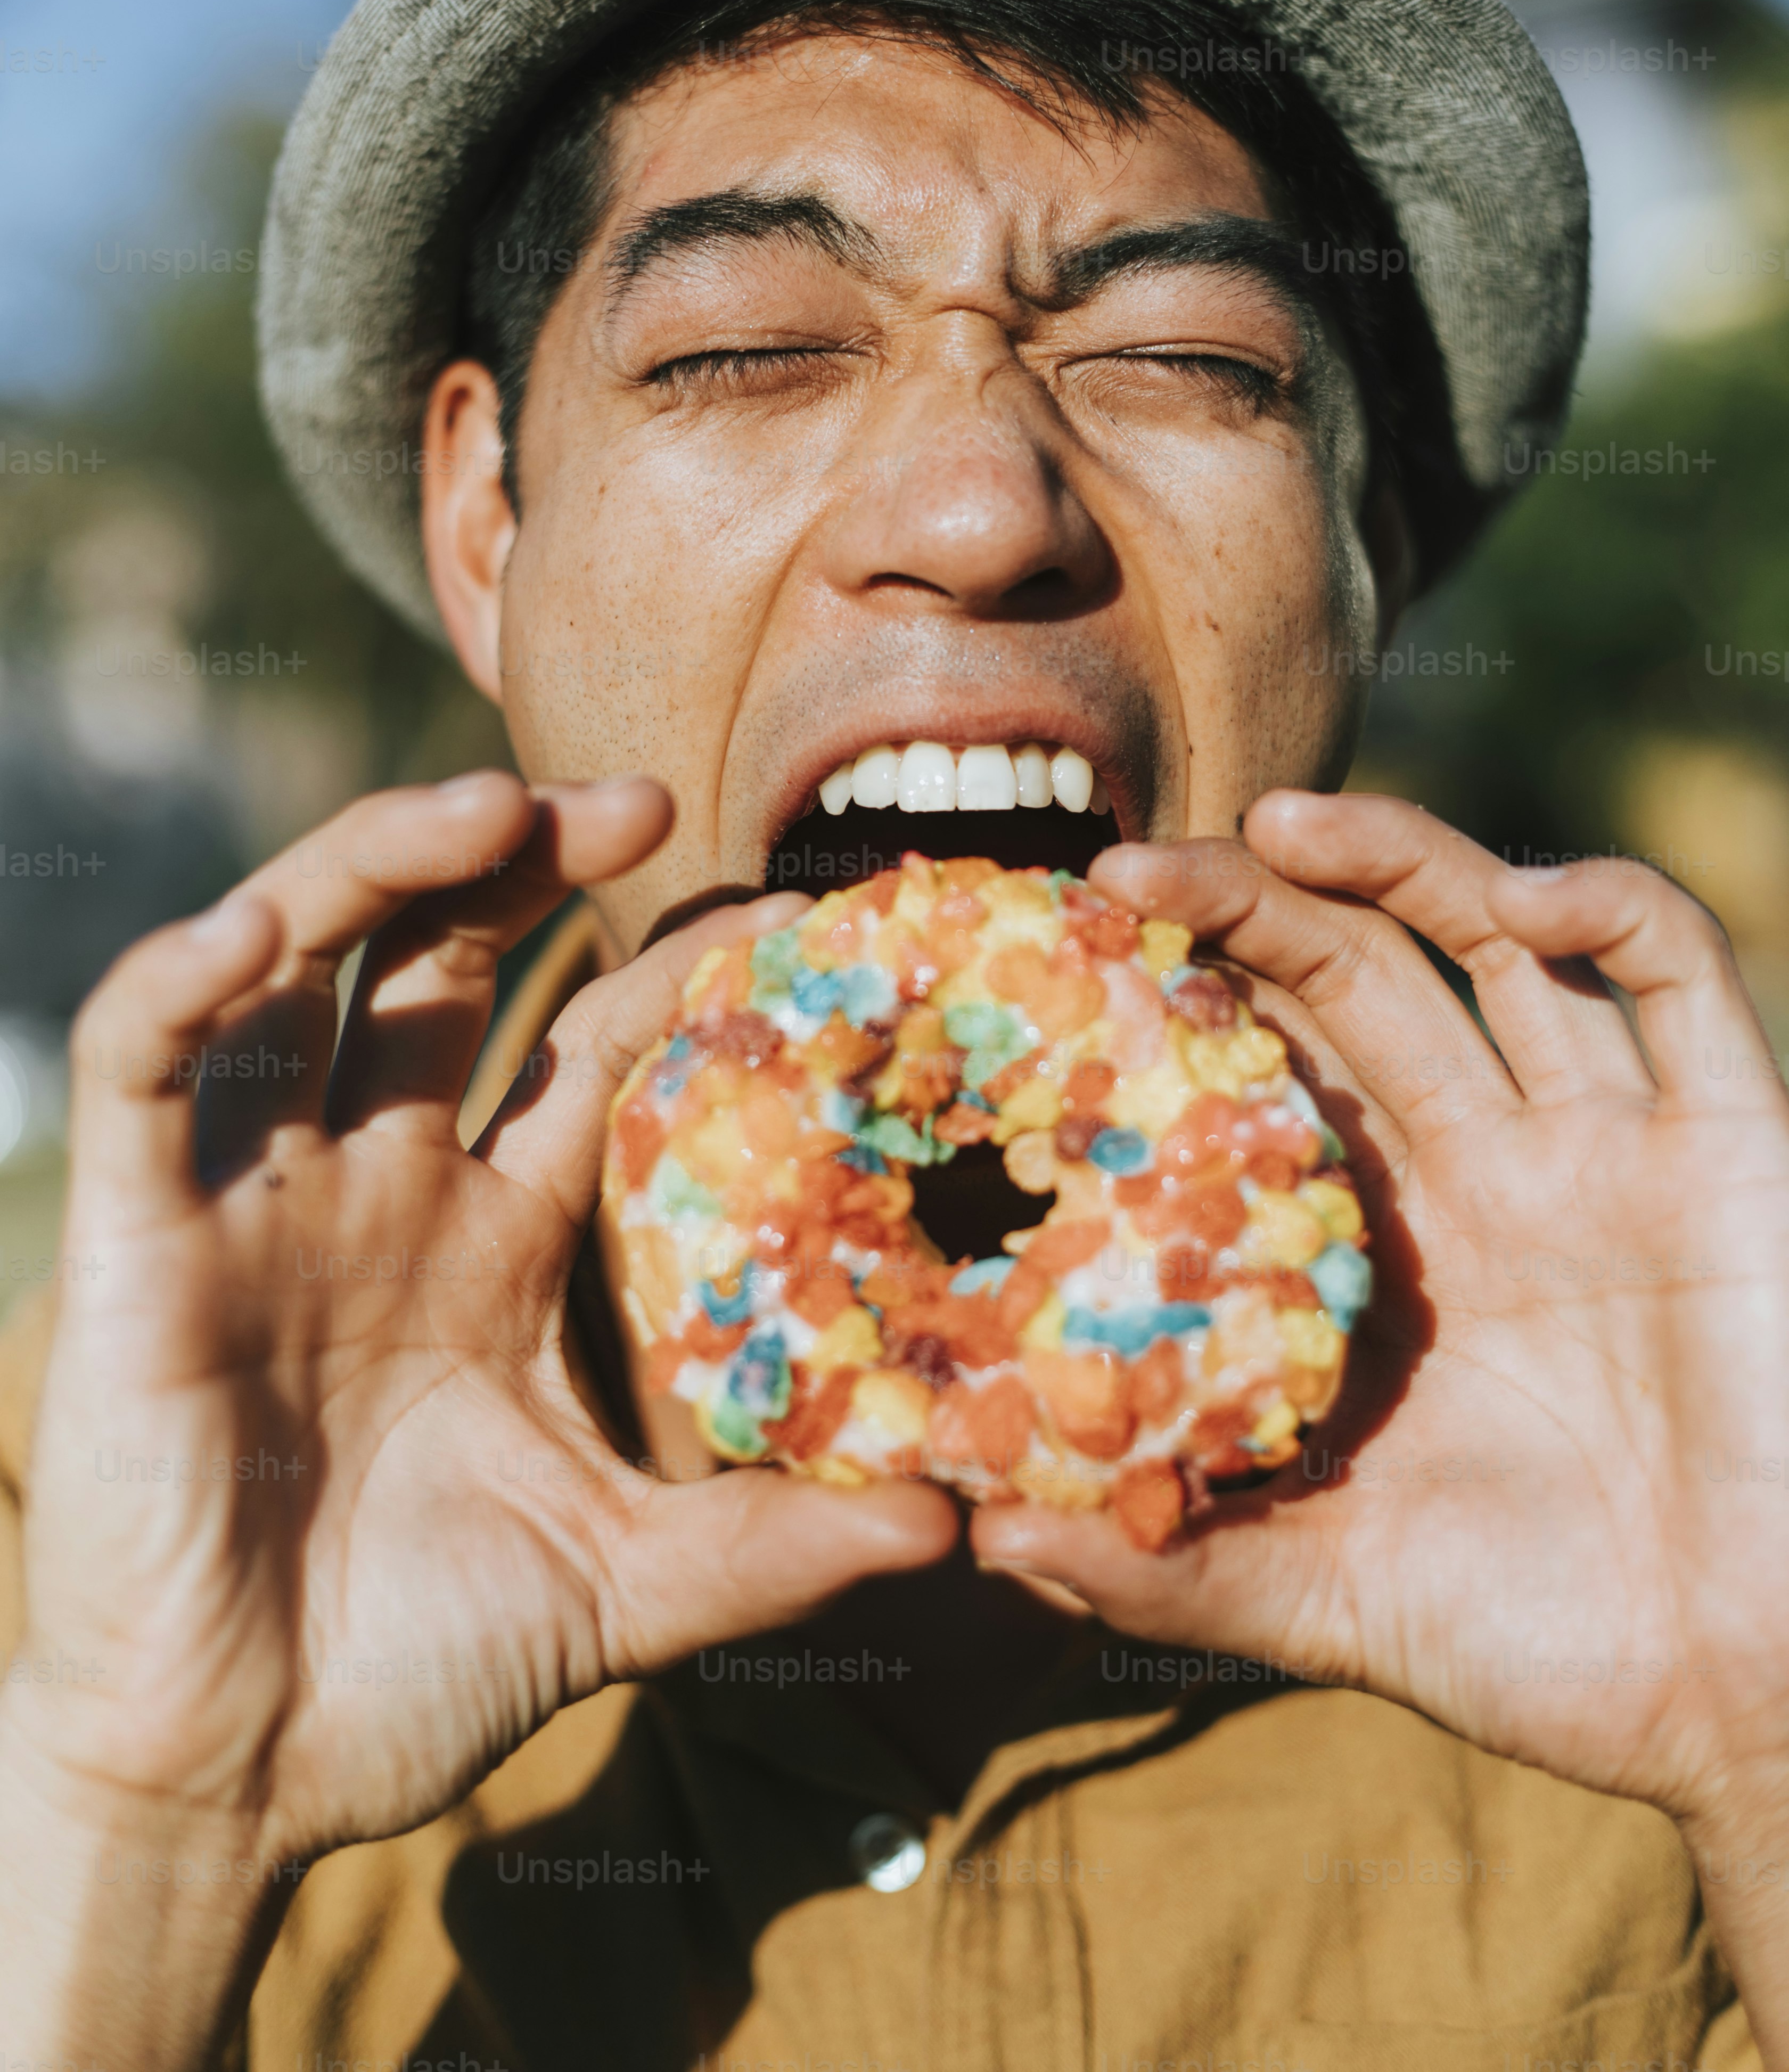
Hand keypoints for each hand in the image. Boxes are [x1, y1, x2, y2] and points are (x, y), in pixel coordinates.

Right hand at [8, 773, 951, 1869]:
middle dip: (529, 858)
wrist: (232, 1780)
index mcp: (492, 1237)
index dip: (675, 969)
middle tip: (644, 797)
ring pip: (304, 961)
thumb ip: (775, 1545)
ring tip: (492, 806)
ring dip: (385, 864)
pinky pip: (145, 1058)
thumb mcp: (625, 1586)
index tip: (794, 913)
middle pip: (447, 957)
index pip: (590, 1048)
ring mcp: (258, 1194)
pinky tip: (258, 927)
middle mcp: (380, 1184)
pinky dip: (188, 976)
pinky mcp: (139, 1230)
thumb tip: (956, 1521)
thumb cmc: (417, 1673)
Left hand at [973, 793, 1788, 1845]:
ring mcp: (1611, 1143)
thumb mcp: (1331, 1596)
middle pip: (1359, 975)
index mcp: (1392, 1248)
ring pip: (1497, 935)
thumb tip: (987, 1540)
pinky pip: (1681, 970)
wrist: (1755, 1700)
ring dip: (1397, 856)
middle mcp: (1491, 1165)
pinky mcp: (1733, 1140)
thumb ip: (1170, 1563)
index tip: (1063, 959)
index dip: (1177, 1001)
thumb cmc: (1550, 1654)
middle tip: (1133, 868)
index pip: (1266, 1073)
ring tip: (1283, 821)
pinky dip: (1607, 903)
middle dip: (1249, 904)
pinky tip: (1522, 897)